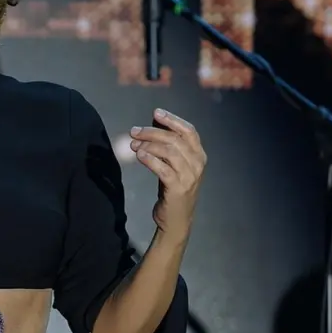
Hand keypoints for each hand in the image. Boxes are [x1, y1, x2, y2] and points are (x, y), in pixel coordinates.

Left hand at [129, 108, 205, 242]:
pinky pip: (163, 168)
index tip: (155, 112)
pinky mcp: (178, 188)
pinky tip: (139, 155)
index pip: (189, 131)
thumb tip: (152, 124)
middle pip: (175, 139)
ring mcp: (190, 176)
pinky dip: (150, 159)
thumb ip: (169, 147)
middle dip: (152, 132)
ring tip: (133, 144)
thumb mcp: (174, 166)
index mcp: (199, 155)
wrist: (176, 220)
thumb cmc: (173, 189)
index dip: (172, 120)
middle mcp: (198, 164)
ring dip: (148, 144)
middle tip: (134, 131)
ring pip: (169, 151)